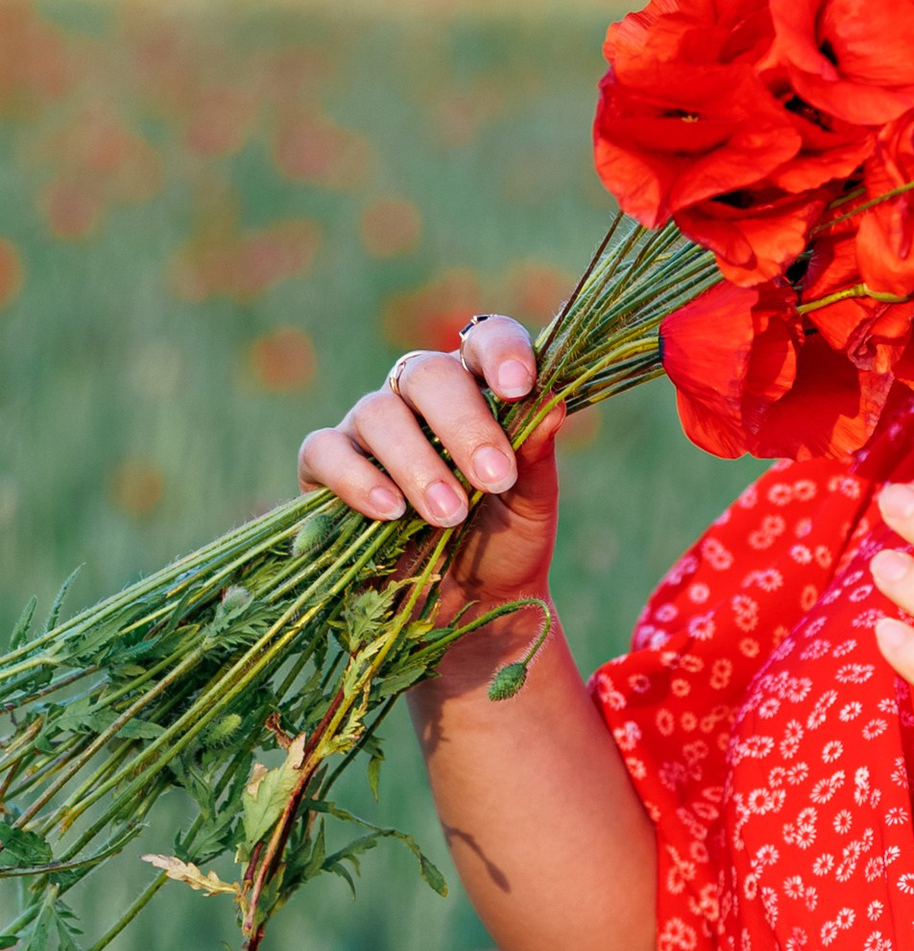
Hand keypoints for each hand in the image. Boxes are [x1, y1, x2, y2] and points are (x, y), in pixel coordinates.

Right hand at [297, 315, 558, 668]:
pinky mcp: (325, 467)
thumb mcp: (531, 505)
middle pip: (428, 374)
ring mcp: (369, 428)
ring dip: (417, 464)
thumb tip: (551, 406)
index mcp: (477, 388)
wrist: (464, 610)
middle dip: (463, 424)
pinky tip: (390, 512)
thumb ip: (536, 456)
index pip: (485, 340)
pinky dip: (357, 479)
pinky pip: (326, 451)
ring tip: (448, 516)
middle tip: (494, 479)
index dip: (500, 352)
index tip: (519, 387)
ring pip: (378, 413)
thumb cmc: (502, 543)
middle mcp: (418, 397)